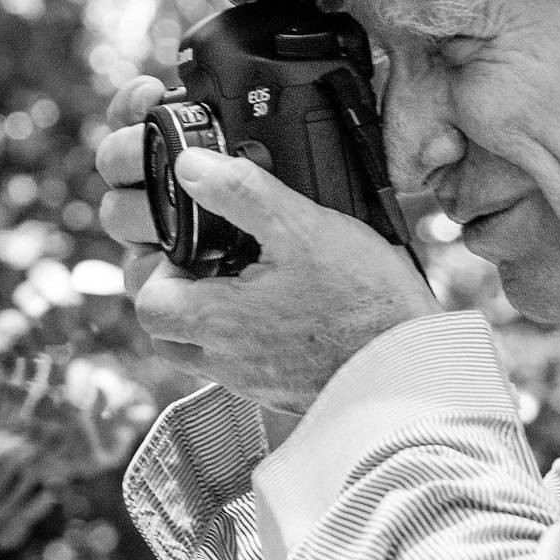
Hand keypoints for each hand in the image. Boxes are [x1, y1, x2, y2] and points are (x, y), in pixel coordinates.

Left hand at [96, 76, 438, 411]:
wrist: (413, 364)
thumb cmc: (365, 300)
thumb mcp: (303, 227)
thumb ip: (241, 192)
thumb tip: (190, 167)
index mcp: (219, 322)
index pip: (147, 303)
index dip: (157, 271)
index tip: (189, 247)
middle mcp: (227, 362)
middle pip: (166, 334)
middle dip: (175, 296)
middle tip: (210, 263)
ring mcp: (254, 382)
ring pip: (201, 354)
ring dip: (209, 320)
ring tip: (248, 283)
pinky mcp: (281, 393)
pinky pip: (242, 368)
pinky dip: (246, 340)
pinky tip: (284, 312)